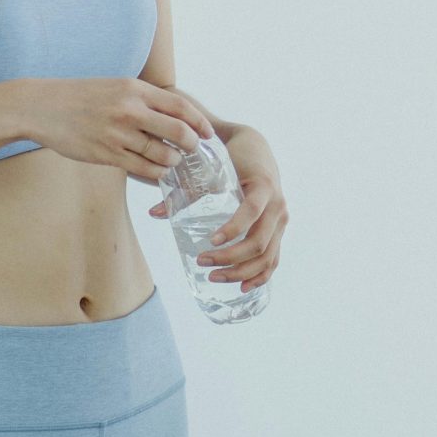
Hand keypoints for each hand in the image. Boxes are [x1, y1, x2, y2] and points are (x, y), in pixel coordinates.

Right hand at [21, 76, 215, 181]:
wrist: (42, 106)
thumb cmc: (81, 96)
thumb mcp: (116, 86)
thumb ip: (144, 99)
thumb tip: (175, 116)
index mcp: (135, 90)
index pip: (181, 107)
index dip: (200, 122)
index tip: (208, 133)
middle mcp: (130, 110)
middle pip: (178, 132)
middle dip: (191, 145)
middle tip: (192, 150)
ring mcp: (118, 134)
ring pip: (162, 155)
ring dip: (172, 162)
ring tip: (171, 162)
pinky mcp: (106, 154)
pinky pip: (142, 169)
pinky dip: (155, 174)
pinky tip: (156, 172)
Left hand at [146, 116, 288, 294]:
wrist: (257, 150)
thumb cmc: (232, 157)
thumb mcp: (213, 169)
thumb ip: (186, 190)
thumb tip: (154, 213)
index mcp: (263, 187)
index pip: (250, 212)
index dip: (232, 229)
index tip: (210, 241)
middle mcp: (278, 205)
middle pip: (258, 242)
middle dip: (230, 258)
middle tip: (202, 262)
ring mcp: (281, 221)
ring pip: (267, 256)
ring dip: (241, 272)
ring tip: (214, 277)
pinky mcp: (279, 231)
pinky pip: (274, 258)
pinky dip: (261, 275)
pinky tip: (243, 287)